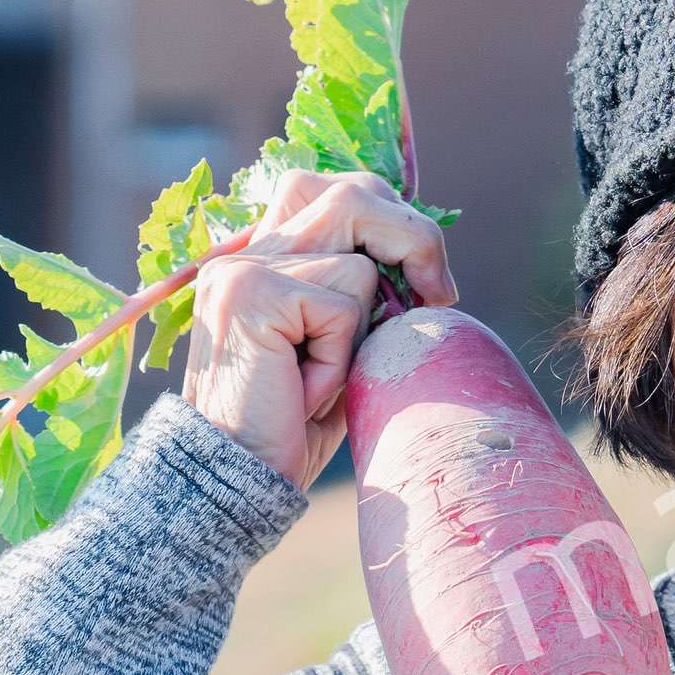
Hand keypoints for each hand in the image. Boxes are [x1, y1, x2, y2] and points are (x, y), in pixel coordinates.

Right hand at [184, 170, 457, 488]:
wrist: (236, 482)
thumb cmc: (291, 427)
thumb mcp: (341, 349)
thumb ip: (366, 298)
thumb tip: (424, 260)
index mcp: (261, 257)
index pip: (335, 192)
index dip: (390, 221)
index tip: (428, 280)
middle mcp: (246, 254)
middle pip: (351, 194)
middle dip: (412, 237)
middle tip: (439, 292)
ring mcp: (243, 270)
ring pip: (358, 265)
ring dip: (361, 331)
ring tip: (321, 376)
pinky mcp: (251, 294)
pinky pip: (342, 309)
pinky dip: (340, 360)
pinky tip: (302, 392)